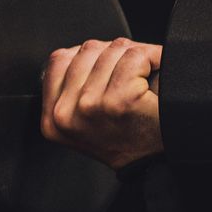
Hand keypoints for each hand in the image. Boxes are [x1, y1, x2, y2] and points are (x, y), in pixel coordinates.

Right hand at [41, 36, 163, 170]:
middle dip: (115, 54)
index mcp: (52, 120)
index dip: (89, 56)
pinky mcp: (118, 101)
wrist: (158, 162)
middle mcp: (65, 114)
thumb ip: (71, 87)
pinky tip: (155, 74)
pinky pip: (134, 57)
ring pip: (112, 50)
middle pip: (88, 50)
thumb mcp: (85, 121)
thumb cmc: (129, 139)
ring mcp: (90, 106)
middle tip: (132, 75)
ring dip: (136, 56)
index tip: (109, 70)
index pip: (59, 60)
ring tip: (144, 78)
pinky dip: (152, 57)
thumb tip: (75, 52)